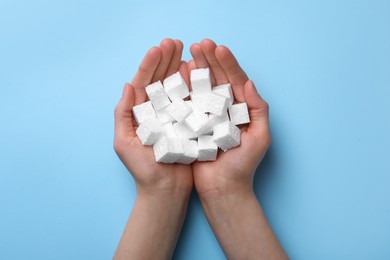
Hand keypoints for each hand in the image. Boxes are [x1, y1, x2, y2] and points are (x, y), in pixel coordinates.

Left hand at [114, 38, 192, 193]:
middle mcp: (156, 111)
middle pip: (161, 80)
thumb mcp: (124, 143)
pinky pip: (190, 101)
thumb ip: (123, 115)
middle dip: (167, 60)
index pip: (144, 83)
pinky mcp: (188, 123)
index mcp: (139, 112)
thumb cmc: (143, 169)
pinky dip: (193, 86)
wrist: (166, 190)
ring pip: (176, 87)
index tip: (159, 48)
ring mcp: (173, 116)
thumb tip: (128, 86)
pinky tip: (197, 72)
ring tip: (187, 51)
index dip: (150, 64)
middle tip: (175, 42)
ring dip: (180, 68)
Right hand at [188, 39, 285, 258]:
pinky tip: (178, 74)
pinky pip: (188, 103)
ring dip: (195, 70)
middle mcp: (224, 109)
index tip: (218, 48)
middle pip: (217, 79)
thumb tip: (251, 84)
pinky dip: (184, 88)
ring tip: (188, 53)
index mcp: (241, 109)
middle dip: (209, 60)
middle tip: (200, 44)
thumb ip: (258, 111)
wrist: (222, 189)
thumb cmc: (243, 166)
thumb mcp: (259, 138)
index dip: (228, 64)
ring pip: (201, 88)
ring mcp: (207, 116)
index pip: (236, 81)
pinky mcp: (193, 125)